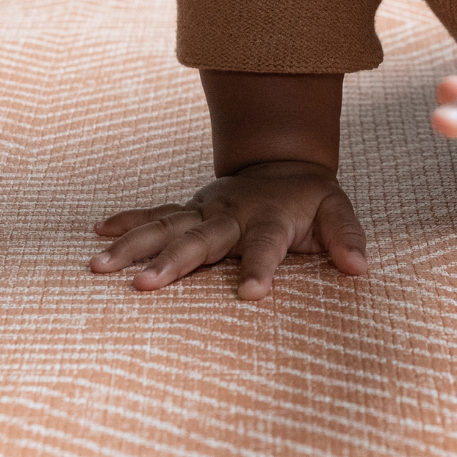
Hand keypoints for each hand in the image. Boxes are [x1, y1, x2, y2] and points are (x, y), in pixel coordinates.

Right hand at [90, 159, 366, 300]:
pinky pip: (154, 215)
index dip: (261, 268)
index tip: (252, 294)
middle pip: (200, 239)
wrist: (282, 162)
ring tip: (100, 265)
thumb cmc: (310, 200)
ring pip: (165, 228)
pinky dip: (126, 222)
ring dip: (133, 244)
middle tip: (145, 284)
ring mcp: (204, 211)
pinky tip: (97, 234)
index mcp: (268, 219)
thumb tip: (359, 266)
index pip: (266, 246)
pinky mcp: (188, 211)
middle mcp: (230, 214)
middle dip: (173, 262)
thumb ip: (346, 237)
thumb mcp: (337, 212)